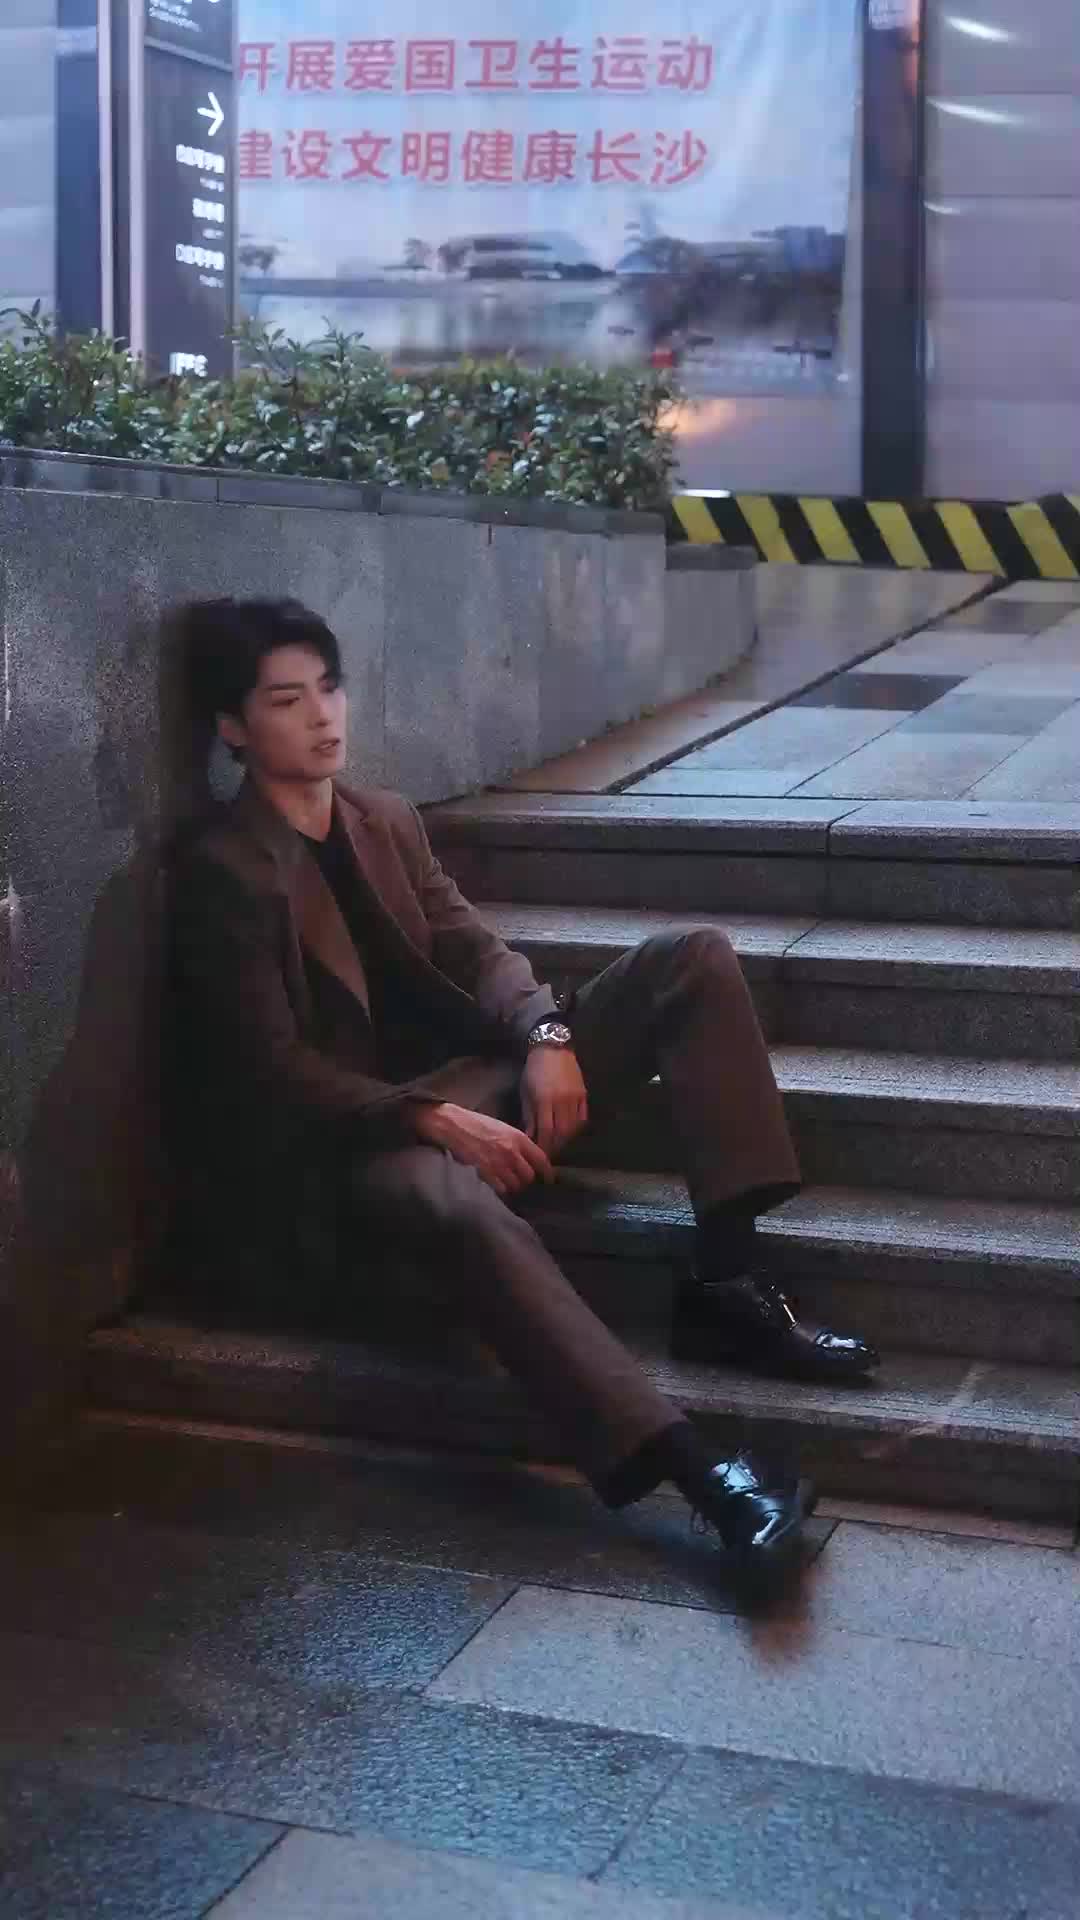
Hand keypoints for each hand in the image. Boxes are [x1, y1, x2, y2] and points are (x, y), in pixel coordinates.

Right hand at [413, 1102, 553, 1196]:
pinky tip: (496, 1184)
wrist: (453, 1125)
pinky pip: (501, 1189)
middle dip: (526, 1180)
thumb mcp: (503, 1128)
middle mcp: (511, 1152)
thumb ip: (518, 1143)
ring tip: (506, 1182)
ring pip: (516, 1185)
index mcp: (518, 1138)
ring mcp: (498, 1164)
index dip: (547, 1172)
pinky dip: (500, 1190)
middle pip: (529, 1176)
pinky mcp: (485, 1173)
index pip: (541, 1159)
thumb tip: (528, 1159)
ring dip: (513, 1186)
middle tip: (520, 1180)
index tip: (548, 1179)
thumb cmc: (477, 1124)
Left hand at [520, 1047, 588, 1160]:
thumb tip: (529, 1136)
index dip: (543, 1146)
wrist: (552, 1049)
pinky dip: (576, 1127)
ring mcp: (575, 1098)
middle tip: (549, 1152)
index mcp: (544, 1100)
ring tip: (558, 1143)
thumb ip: (529, 1116)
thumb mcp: (526, 1092)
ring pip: (573, 1127)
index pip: (546, 1131)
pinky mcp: (583, 1094)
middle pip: (562, 1133)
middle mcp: (562, 1101)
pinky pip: (582, 1117)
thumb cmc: (534, 1070)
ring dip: (565, 1138)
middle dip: (555, 1145)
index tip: (539, 1153)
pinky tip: (569, 1131)